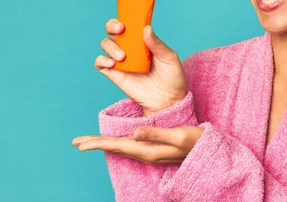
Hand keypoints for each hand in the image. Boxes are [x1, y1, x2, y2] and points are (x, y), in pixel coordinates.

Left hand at [72, 126, 203, 164]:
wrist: (209, 152)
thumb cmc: (196, 142)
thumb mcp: (178, 135)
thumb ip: (156, 134)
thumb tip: (134, 132)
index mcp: (149, 150)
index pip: (118, 146)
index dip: (98, 144)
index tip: (80, 144)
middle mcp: (147, 154)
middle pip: (116, 149)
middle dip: (96, 144)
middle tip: (77, 142)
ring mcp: (151, 154)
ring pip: (122, 149)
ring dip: (105, 145)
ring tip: (90, 142)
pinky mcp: (154, 151)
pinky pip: (130, 148)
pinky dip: (118, 144)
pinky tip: (116, 143)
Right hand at [97, 0, 186, 114]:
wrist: (168, 101)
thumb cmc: (172, 77)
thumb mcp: (169, 58)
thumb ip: (157, 44)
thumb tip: (145, 28)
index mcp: (143, 36)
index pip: (131, 15)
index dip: (123, 1)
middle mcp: (130, 44)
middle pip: (113, 27)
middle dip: (113, 24)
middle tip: (121, 29)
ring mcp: (121, 58)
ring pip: (106, 43)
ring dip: (110, 46)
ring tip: (122, 56)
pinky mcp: (115, 73)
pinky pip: (100, 63)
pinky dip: (102, 60)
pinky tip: (112, 63)